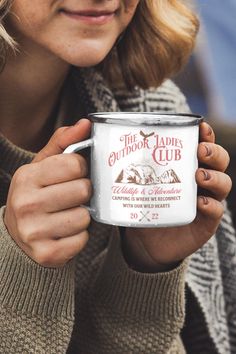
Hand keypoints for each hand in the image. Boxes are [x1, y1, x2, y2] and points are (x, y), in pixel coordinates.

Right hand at [4, 119, 91, 267]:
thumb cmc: (36, 195)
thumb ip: (63, 144)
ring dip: (82, 216)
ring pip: (85, 216)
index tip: (76, 175)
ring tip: (67, 215)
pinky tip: (65, 232)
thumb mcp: (42, 167)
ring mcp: (35, 231)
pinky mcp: (47, 254)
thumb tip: (85, 123)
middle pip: (83, 189)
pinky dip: (79, 236)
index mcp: (27, 177)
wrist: (18, 237)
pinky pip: (82, 240)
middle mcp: (27, 204)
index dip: (82, 169)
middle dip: (84, 192)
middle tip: (73, 196)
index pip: (75, 164)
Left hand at [123, 122, 231, 271]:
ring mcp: (205, 200)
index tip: (200, 126)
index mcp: (185, 166)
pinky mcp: (205, 222)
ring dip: (214, 177)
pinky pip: (216, 212)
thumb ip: (122, 164)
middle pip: (218, 161)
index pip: (202, 145)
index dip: (205, 134)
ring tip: (198, 176)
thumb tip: (94, 136)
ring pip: (223, 184)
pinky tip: (200, 203)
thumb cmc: (141, 205)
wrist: (143, 241)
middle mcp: (199, 180)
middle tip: (200, 151)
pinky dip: (211, 206)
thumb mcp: (134, 183)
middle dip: (213, 152)